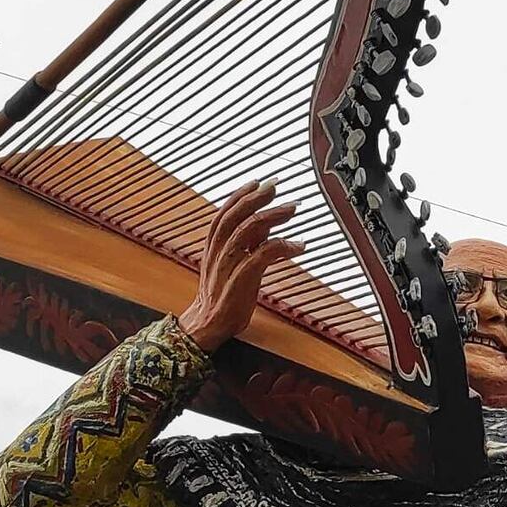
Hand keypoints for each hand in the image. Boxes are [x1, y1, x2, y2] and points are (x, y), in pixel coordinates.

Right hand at [178, 179, 303, 353]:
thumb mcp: (234, 262)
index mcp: (213, 245)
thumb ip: (248, 243)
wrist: (208, 324)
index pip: (224, 212)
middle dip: (256, 198)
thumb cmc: (224, 294)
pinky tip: (297, 246)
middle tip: (276, 187)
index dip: (241, 195)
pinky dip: (281, 247)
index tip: (259, 182)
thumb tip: (267, 223)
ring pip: (247, 231)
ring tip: (291, 208)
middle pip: (234, 216)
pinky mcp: (240, 281)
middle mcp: (217, 252)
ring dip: (271, 216)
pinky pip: (260, 256)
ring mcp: (227, 266)